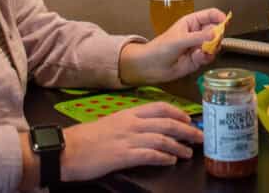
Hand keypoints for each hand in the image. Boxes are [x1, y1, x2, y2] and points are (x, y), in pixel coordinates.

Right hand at [61, 102, 202, 181]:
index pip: (160, 107)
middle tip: (200, 137)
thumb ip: (131, 123)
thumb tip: (150, 128)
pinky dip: (164, 157)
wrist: (68, 149)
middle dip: (187, 130)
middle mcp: (131, 123)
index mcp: (129, 113)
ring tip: (189, 153)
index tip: (190, 119)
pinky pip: (150, 155)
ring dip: (179, 146)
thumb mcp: (112, 123)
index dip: (179, 113)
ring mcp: (128, 139)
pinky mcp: (123, 156)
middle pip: (167, 123)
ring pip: (162, 139)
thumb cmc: (88, 138)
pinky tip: (171, 161)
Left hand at [119, 8, 226, 85]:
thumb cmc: (161, 48)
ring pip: (215, 45)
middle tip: (214, 41)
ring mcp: (199, 46)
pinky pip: (209, 57)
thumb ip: (198, 37)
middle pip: (216, 30)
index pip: (210, 15)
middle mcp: (197, 33)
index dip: (219, 17)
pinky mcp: (199, 59)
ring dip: (212, 49)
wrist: (152, 66)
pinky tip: (197, 58)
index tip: (226, 22)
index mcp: (192, 22)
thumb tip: (215, 33)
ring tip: (202, 52)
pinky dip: (206, 58)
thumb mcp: (179, 39)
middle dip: (217, 36)